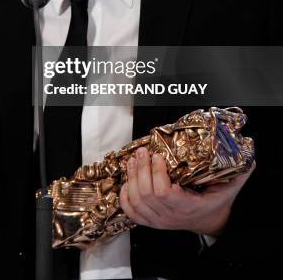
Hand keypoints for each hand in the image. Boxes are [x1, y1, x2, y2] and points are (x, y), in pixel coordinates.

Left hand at [119, 147, 254, 236]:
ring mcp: (158, 220)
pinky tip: (128, 179)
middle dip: (141, 169)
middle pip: (146, 194)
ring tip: (134, 159)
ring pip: (136, 200)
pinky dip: (125, 195)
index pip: (164, 193)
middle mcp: (170, 215)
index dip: (157, 173)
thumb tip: (249, 159)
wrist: (207, 221)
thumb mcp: (228, 189)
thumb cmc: (214, 202)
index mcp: (187, 206)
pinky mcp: (149, 221)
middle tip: (143, 152)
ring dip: (131, 178)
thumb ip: (237, 175)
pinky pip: (130, 211)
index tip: (158, 156)